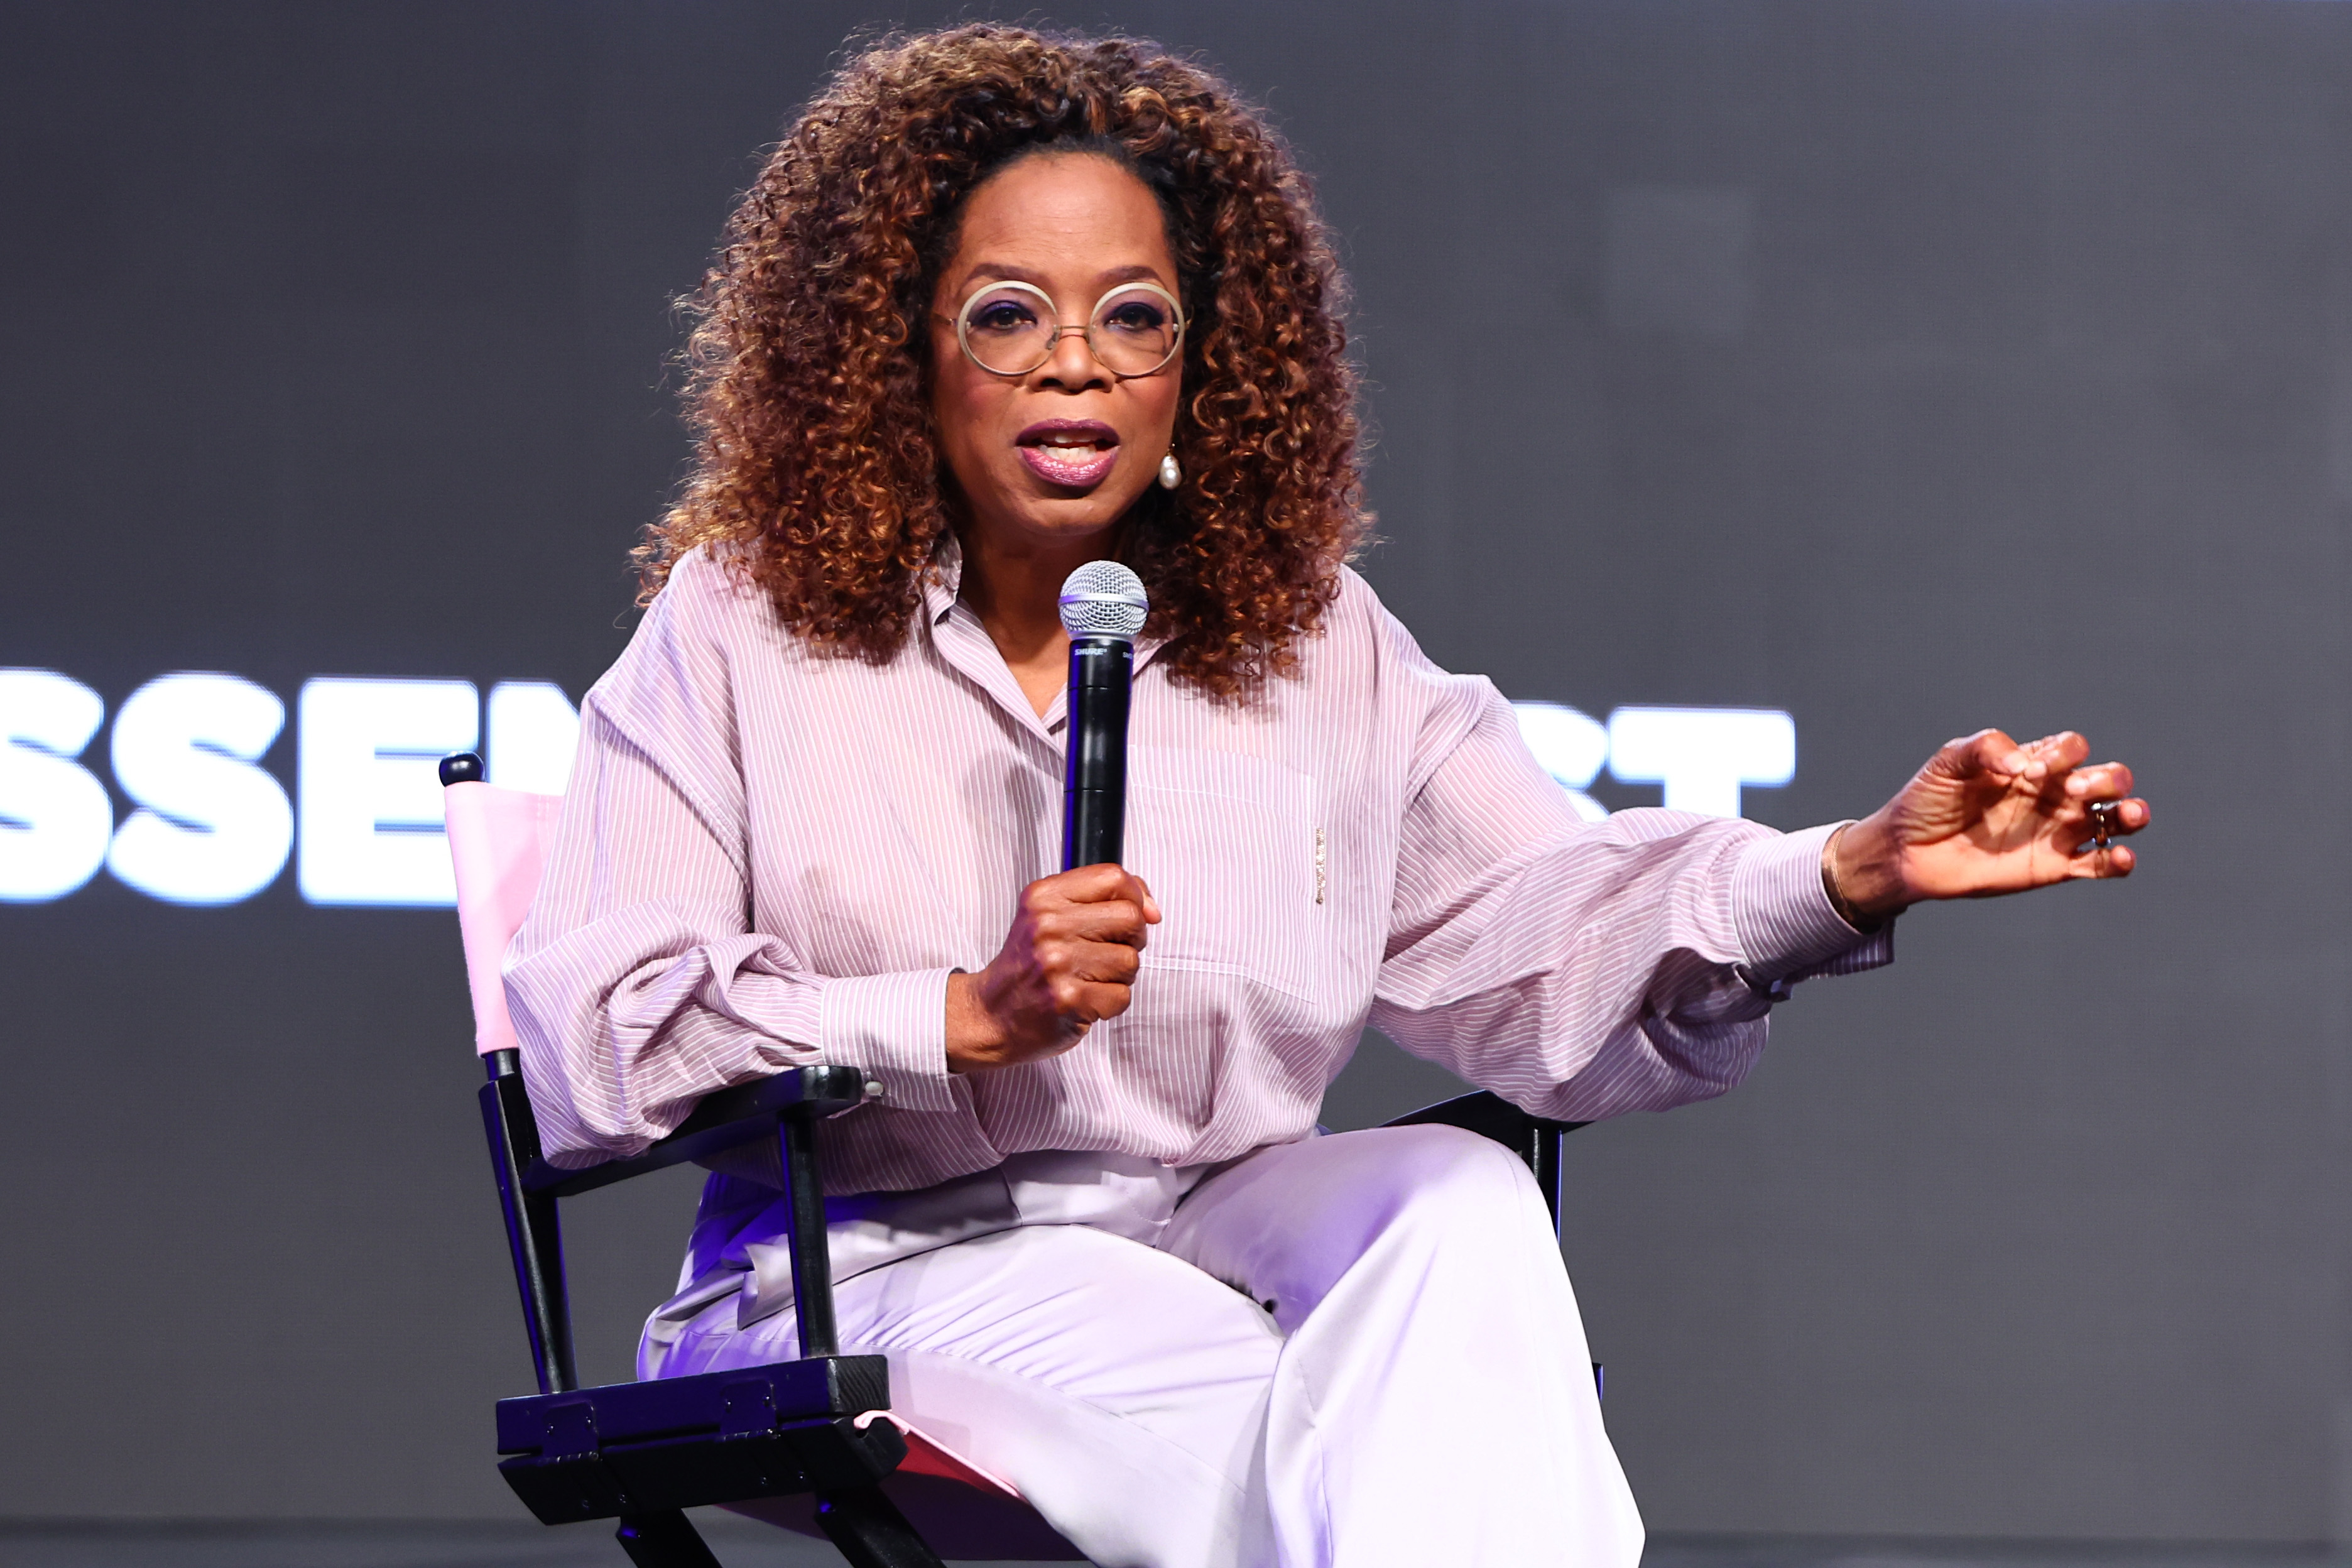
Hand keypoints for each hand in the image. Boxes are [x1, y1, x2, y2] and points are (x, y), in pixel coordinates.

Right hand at [945, 864, 1161, 1071]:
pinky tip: (1085, 1000)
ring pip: (1130, 960)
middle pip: (1130, 917)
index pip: (1113, 877)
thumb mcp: (1049, 915)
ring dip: (1120, 976)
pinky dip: (1110, 1003)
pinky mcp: (1068, 999)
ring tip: (1090, 979)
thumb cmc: (1028, 967)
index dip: (1136, 895)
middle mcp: (1048, 926)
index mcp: (1043, 897)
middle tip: (1108, 951)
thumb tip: (1152, 909)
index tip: (1136, 913)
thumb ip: (1100, 899)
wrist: (991, 1015)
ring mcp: (1056, 963)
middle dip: (1132, 939)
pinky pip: (1122, 996)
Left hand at [1830, 729, 2149, 918]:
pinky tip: (2121, 857)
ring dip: (2132, 814)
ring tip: (2131, 814)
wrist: (1906, 851)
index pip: (2071, 748)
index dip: (2061, 755)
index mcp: (2033, 763)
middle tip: (2074, 791)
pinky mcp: (2054, 867)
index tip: (2025, 774)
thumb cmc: (1927, 800)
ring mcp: (2057, 831)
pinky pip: (2099, 864)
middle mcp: (2053, 794)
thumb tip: (2021, 762)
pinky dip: (2119, 861)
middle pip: (2107, 779)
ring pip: (2116, 819)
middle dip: (2106, 780)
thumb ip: (1984, 749)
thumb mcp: (1948, 763)